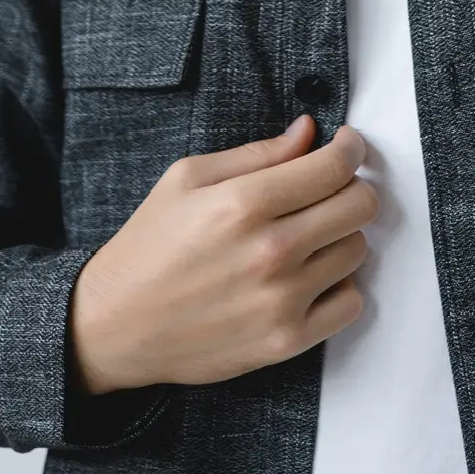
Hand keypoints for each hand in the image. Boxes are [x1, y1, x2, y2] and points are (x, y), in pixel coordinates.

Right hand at [67, 114, 376, 392]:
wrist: (114, 325)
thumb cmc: (148, 245)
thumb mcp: (187, 178)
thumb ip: (257, 153)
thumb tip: (308, 132)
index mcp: (244, 203)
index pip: (335, 167)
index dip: (351, 148)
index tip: (347, 146)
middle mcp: (270, 251)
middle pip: (360, 206)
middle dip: (351, 187)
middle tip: (328, 188)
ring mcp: (281, 301)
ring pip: (357, 251)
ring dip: (341, 236)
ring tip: (307, 235)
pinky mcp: (285, 341)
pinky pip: (350, 303)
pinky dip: (339, 286)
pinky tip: (310, 276)